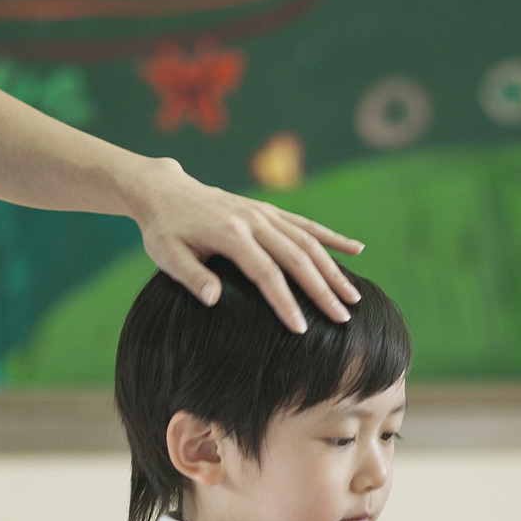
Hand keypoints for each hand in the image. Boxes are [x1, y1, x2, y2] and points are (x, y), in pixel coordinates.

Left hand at [126, 157, 363, 332]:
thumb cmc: (163, 229)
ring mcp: (264, 213)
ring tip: (353, 297)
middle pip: (297, 258)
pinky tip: (356, 249)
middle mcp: (253, 220)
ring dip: (334, 270)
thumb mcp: (166, 254)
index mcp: (230, 234)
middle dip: (322, 290)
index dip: (285, 302)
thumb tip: (214, 298)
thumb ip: (191, 275)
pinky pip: (306, 224)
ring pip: (308, 241)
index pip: (265, 273)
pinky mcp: (269, 211)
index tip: (302, 329)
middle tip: (343, 319)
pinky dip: (332, 237)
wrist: (165, 191)